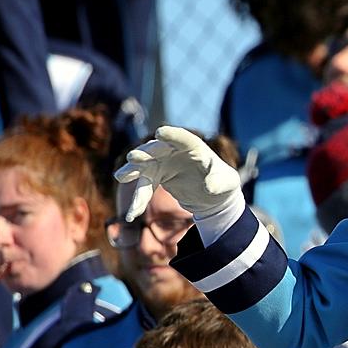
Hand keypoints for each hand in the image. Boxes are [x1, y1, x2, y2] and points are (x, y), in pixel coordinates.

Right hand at [114, 126, 242, 221]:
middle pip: (157, 149)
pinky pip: (144, 188)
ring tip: (120, 176)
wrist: (212, 196)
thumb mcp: (227, 183)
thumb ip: (218, 182)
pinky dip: (139, 200)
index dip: (172, 134)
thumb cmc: (222, 183)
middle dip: (145, 153)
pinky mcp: (156, 177)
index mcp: (194, 147)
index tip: (160, 133)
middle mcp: (174, 152)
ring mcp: (162, 163)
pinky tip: (133, 214)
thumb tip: (209, 185)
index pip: (182, 137)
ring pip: (144, 166)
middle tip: (133, 157)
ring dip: (133, 171)